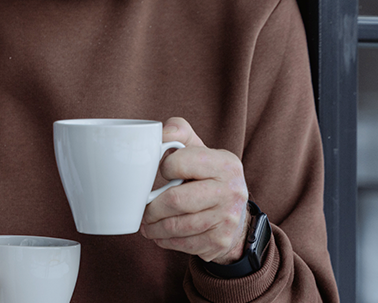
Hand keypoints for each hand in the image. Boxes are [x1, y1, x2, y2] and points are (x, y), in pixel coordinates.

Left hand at [140, 117, 249, 264]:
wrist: (235, 213)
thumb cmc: (207, 175)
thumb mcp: (199, 148)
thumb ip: (178, 132)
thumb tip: (158, 134)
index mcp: (225, 164)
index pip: (179, 163)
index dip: (163, 167)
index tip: (161, 172)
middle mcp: (231, 191)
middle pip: (175, 200)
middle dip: (152, 207)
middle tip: (143, 208)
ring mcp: (228, 219)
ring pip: (177, 226)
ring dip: (154, 227)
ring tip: (146, 223)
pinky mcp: (220, 241)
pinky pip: (184, 244)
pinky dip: (165, 241)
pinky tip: (160, 235)